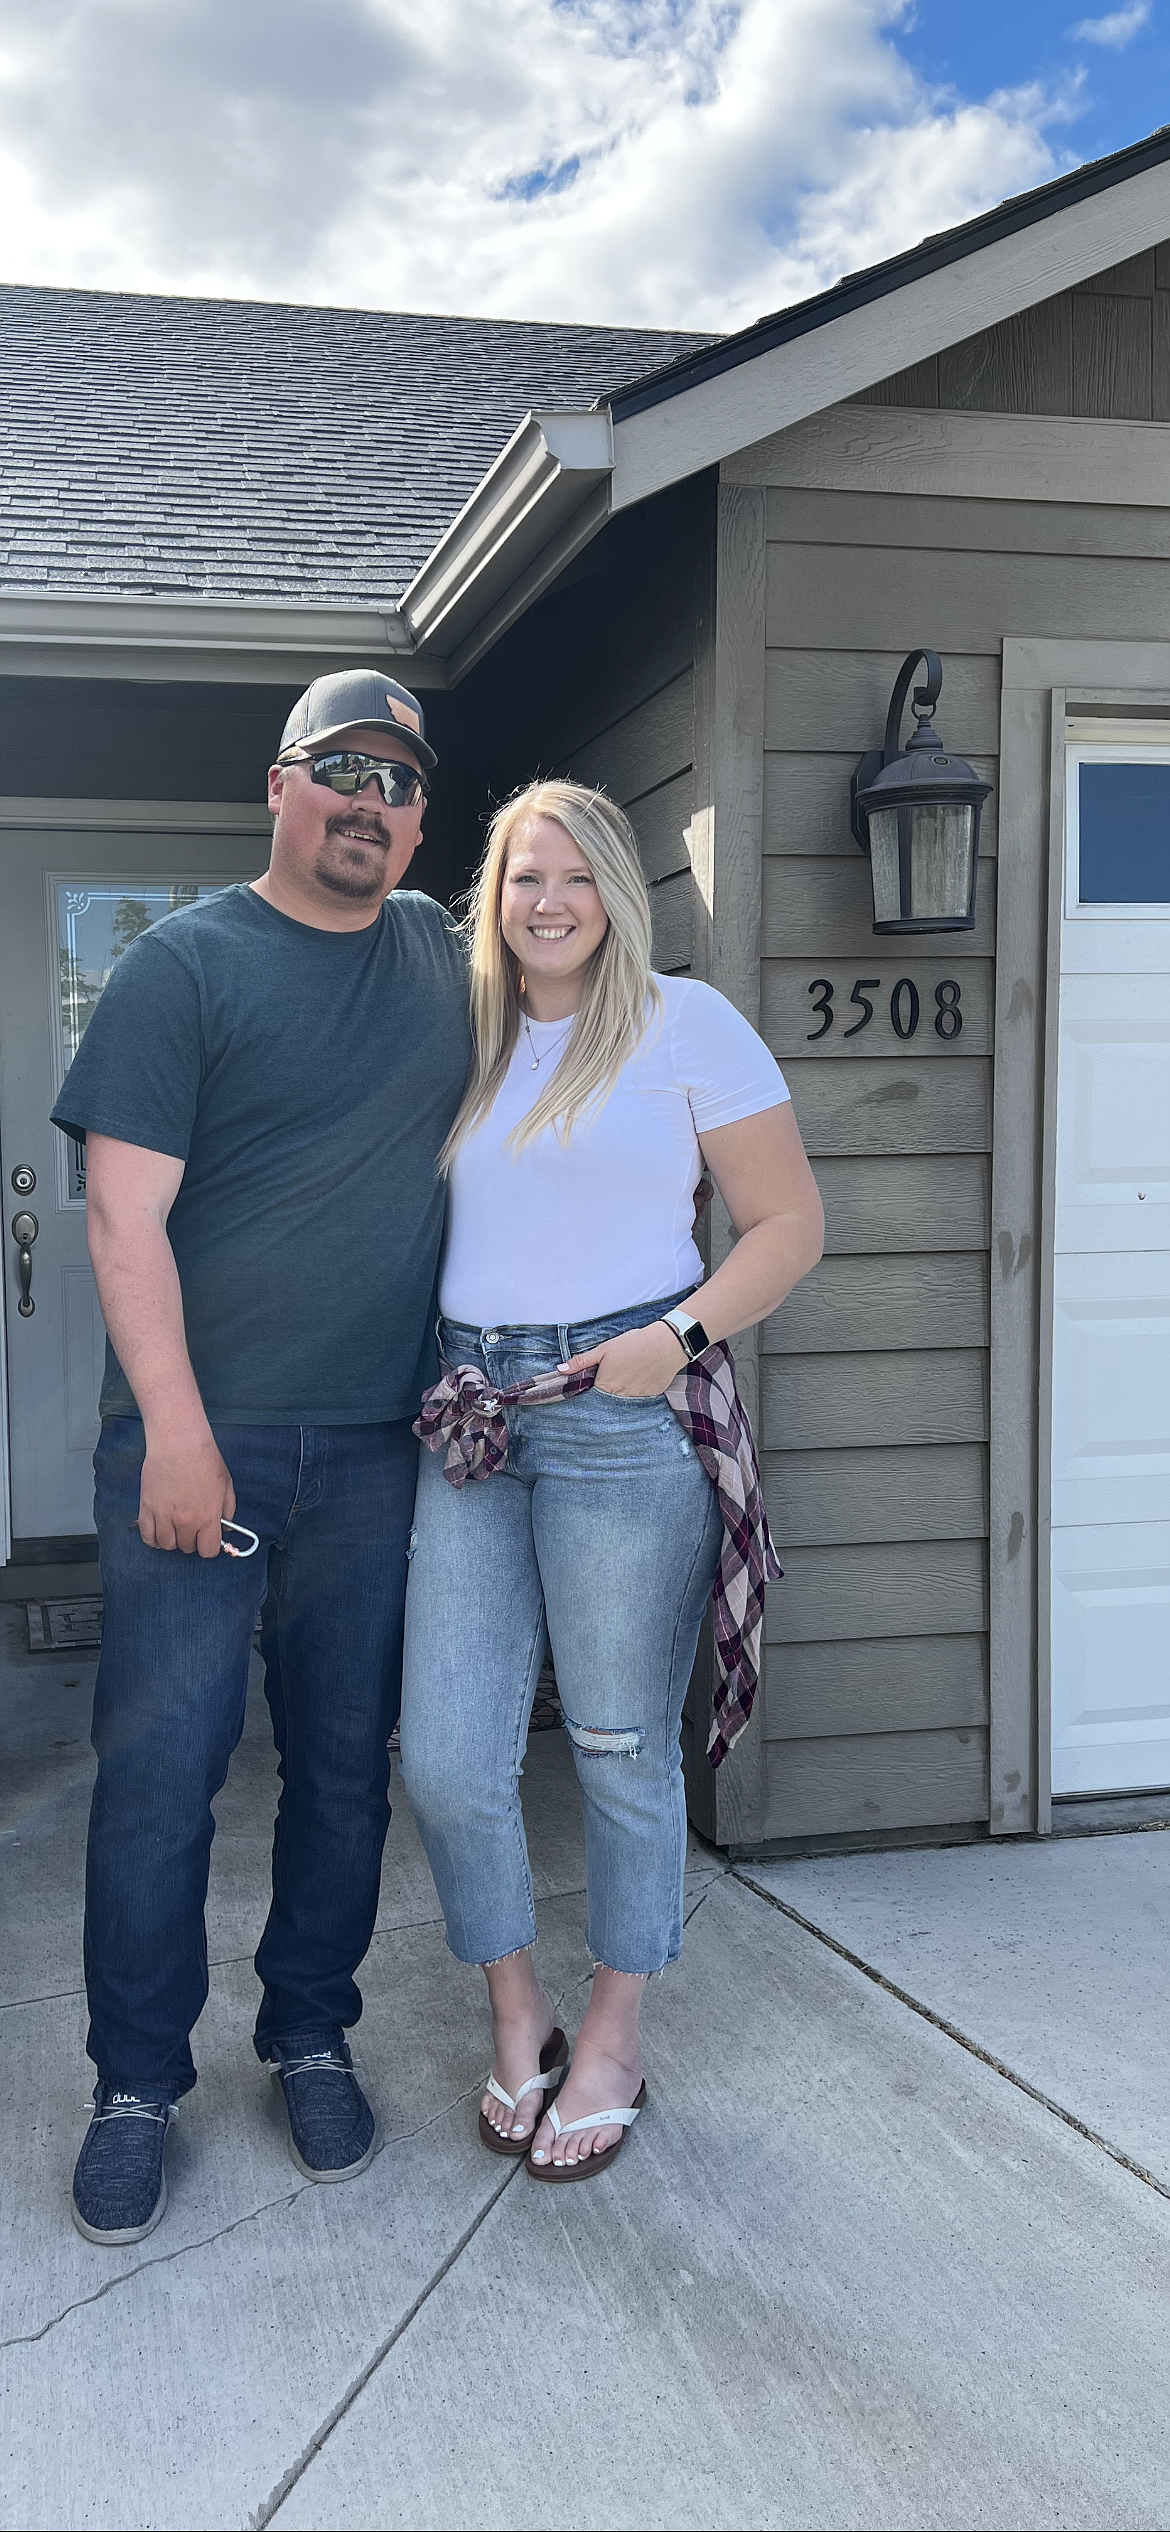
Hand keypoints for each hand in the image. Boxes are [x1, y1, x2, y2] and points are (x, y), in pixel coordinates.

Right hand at [137, 1424, 236, 1556]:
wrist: (178, 1442)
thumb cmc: (203, 1458)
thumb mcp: (226, 1484)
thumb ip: (228, 1510)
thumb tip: (225, 1527)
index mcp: (208, 1517)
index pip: (208, 1551)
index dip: (208, 1547)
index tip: (207, 1540)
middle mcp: (186, 1522)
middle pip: (186, 1548)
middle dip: (190, 1540)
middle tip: (191, 1527)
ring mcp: (164, 1517)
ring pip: (166, 1545)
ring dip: (171, 1540)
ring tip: (174, 1528)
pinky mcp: (146, 1508)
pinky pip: (147, 1536)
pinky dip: (152, 1538)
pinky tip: (158, 1530)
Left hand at [559, 1321, 685, 1396]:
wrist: (666, 1343)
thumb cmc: (633, 1344)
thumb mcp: (604, 1349)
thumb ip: (581, 1362)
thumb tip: (560, 1370)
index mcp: (605, 1386)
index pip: (592, 1399)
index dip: (590, 1394)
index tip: (591, 1389)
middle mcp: (620, 1397)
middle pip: (607, 1403)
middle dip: (606, 1396)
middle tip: (612, 1381)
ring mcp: (637, 1399)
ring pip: (624, 1403)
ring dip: (622, 1396)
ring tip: (627, 1379)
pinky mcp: (652, 1397)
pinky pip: (640, 1400)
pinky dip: (638, 1393)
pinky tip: (640, 1380)